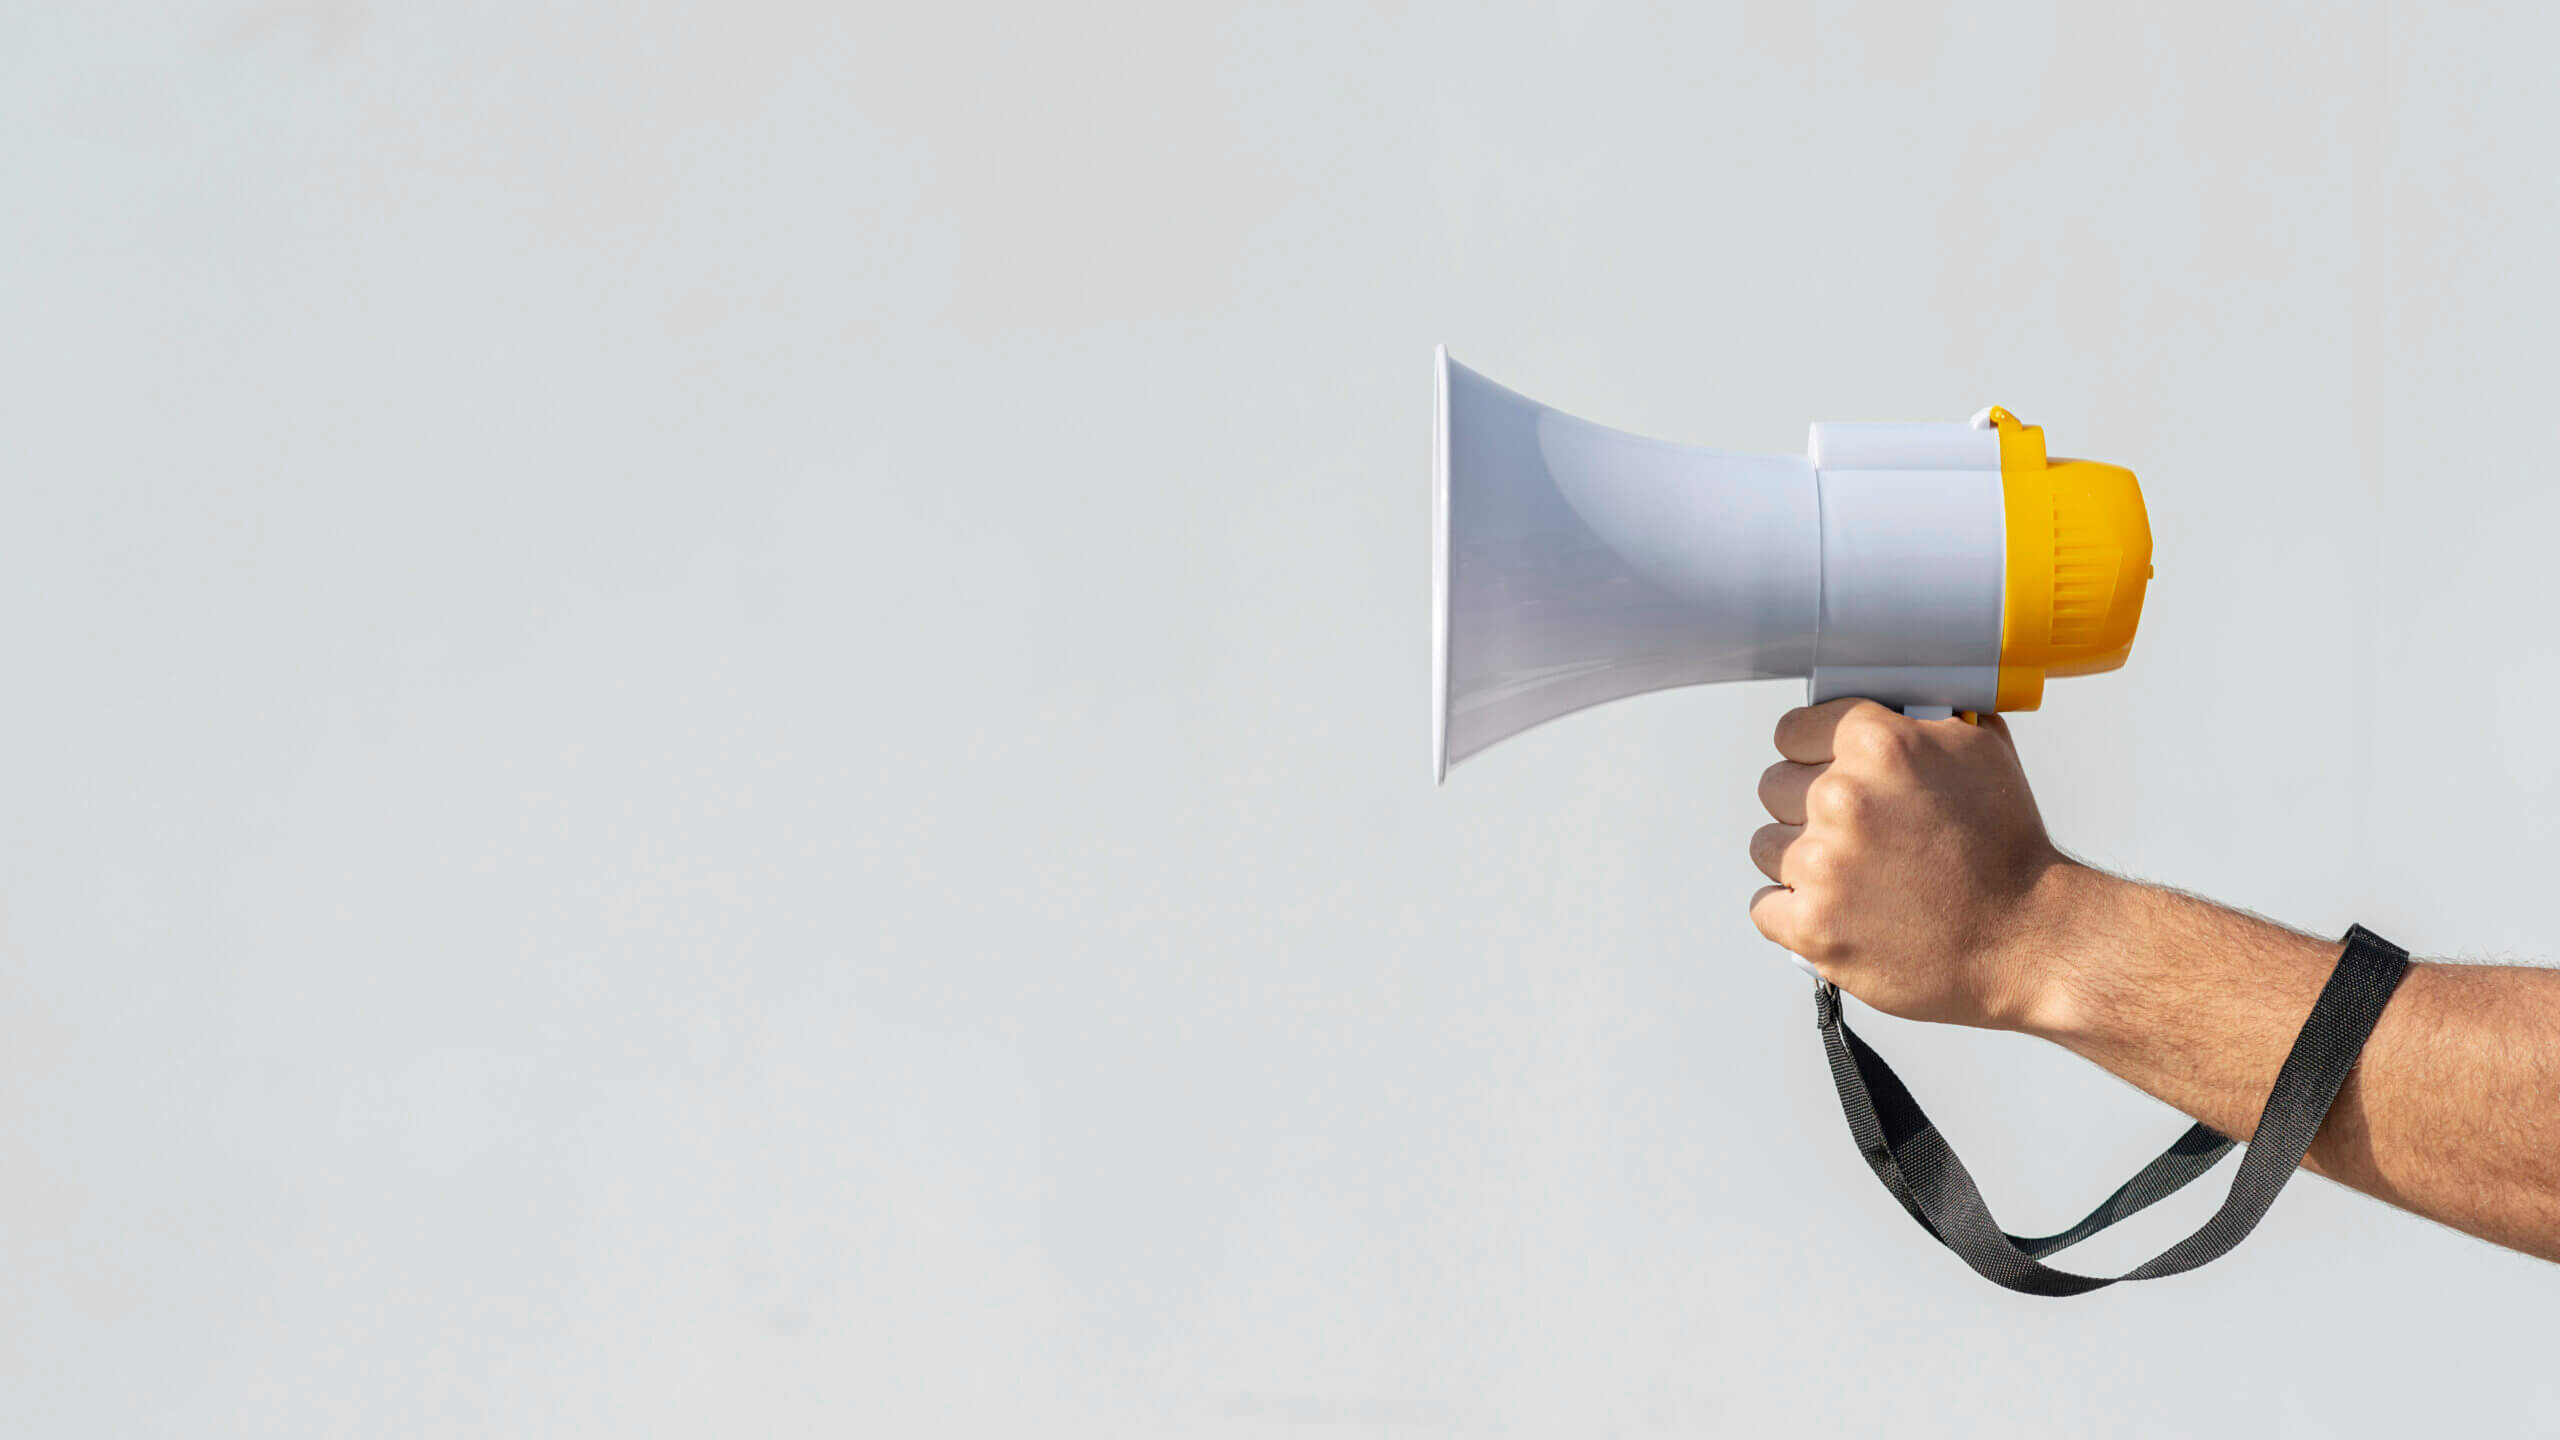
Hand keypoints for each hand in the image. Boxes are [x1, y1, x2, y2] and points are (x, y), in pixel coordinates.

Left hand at [1748, 699, 2087, 1030]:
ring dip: (1799, 861)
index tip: (1829, 772)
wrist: (2031, 938)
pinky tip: (1836, 911)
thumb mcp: (1978, 750)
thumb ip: (1916, 719)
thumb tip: (1881, 702)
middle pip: (1774, 788)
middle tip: (1857, 835)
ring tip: (1854, 876)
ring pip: (1765, 846)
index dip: (1812, 754)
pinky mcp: (1814, 925)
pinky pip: (1763, 906)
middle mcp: (1841, 797)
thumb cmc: (2008, 849)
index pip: (1791, 731)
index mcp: (1876, 743)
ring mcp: (1823, 864)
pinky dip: (1792, 913)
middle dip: (1807, 808)